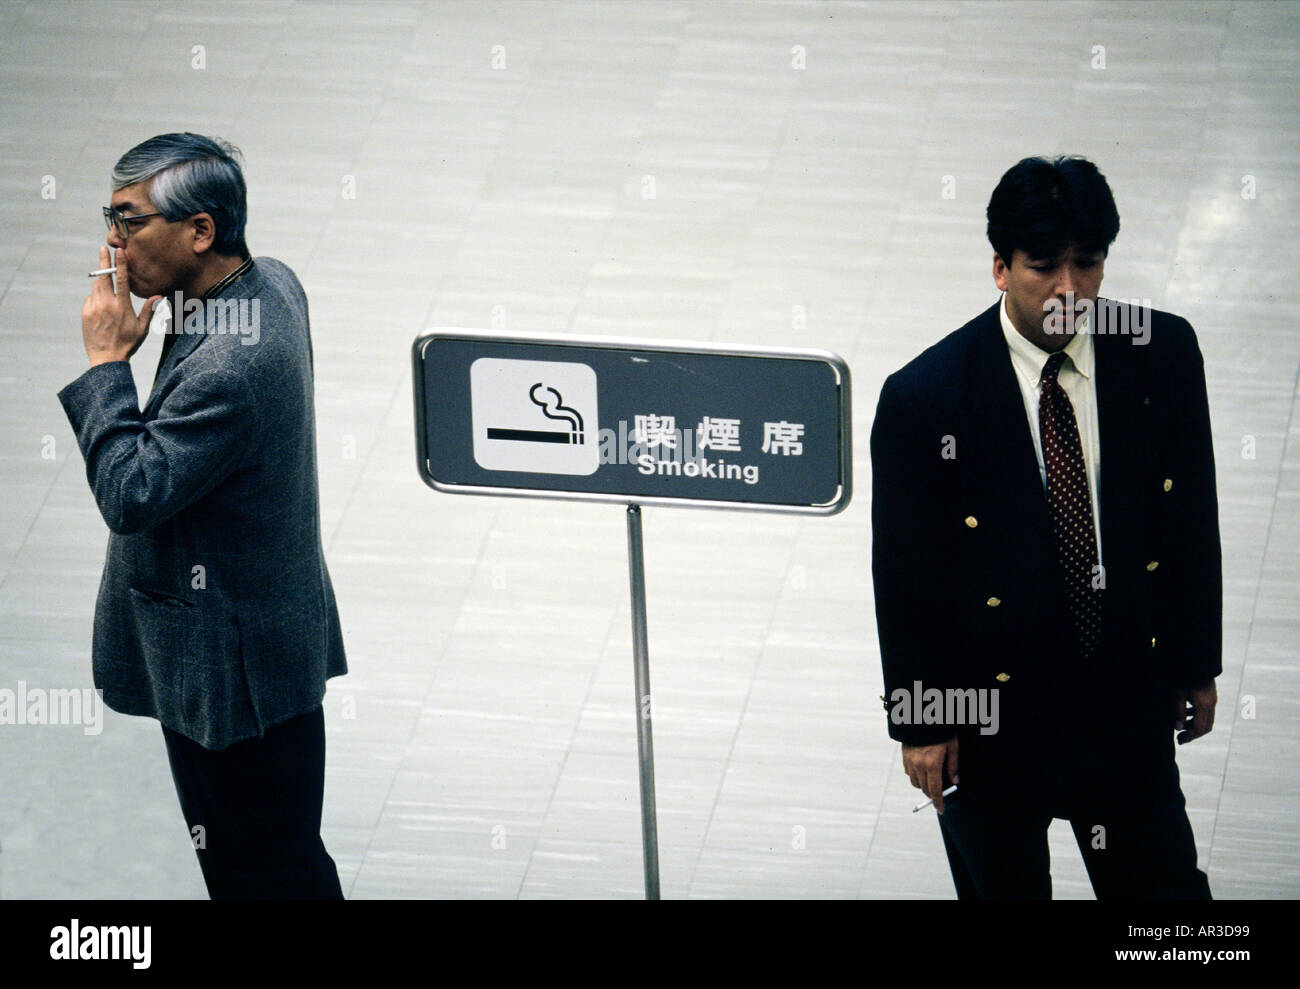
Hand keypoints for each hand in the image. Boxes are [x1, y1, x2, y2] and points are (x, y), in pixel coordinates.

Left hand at [81, 246, 161, 365]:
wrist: (106, 358)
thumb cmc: (128, 344)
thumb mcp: (142, 328)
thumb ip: (149, 310)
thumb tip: (158, 296)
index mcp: (122, 306)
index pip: (121, 279)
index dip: (120, 263)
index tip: (119, 250)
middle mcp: (106, 304)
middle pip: (104, 276)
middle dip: (103, 261)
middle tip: (103, 248)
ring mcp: (94, 308)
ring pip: (96, 287)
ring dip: (101, 281)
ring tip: (106, 279)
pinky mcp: (85, 313)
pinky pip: (90, 299)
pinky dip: (96, 298)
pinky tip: (102, 307)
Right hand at [902, 736, 958, 812]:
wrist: (921, 716)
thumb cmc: (940, 731)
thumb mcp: (952, 747)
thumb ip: (953, 766)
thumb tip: (955, 781)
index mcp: (932, 764)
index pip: (935, 790)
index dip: (938, 802)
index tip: (941, 809)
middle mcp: (918, 765)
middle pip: (924, 788)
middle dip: (932, 794)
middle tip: (939, 795)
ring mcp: (909, 761)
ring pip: (915, 782)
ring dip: (923, 785)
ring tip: (931, 780)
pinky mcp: (904, 756)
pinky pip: (908, 772)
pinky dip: (916, 775)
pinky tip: (923, 770)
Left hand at [1173, 679, 1216, 744]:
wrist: (1195, 657)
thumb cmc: (1183, 674)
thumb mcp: (1177, 692)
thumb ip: (1178, 711)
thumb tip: (1178, 728)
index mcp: (1204, 705)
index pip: (1200, 728)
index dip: (1189, 737)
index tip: (1179, 740)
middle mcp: (1211, 703)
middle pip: (1206, 726)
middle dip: (1193, 734)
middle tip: (1180, 737)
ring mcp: (1212, 698)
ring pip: (1207, 719)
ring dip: (1194, 725)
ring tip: (1180, 725)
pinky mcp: (1210, 694)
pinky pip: (1207, 710)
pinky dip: (1197, 716)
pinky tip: (1185, 712)